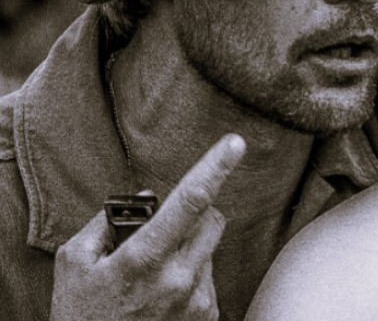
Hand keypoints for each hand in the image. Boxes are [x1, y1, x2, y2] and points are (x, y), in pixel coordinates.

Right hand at [50, 134, 245, 320]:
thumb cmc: (82, 314)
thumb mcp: (75, 263)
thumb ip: (106, 223)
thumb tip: (144, 199)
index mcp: (144, 260)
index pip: (190, 201)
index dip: (214, 167)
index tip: (234, 143)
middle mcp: (179, 279)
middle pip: (212, 218)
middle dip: (196, 211)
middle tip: (168, 225)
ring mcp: (196, 300)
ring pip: (210, 247)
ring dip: (190, 246)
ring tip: (155, 272)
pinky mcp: (207, 315)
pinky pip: (209, 276)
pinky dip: (192, 273)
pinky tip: (164, 292)